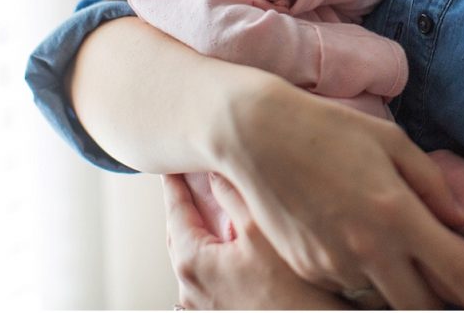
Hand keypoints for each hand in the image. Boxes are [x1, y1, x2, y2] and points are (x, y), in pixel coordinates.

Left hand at [163, 173, 350, 309]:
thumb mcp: (260, 231)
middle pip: (181, 233)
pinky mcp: (217, 312)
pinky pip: (207, 274)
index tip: (171, 166)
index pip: (175, 211)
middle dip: (187, 205)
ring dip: (203, 230)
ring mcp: (201, 304)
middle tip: (190, 179)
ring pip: (195, 254)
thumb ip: (233, 196)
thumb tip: (216, 172)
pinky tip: (230, 242)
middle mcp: (190, 287)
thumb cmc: (291, 295)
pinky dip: (214, 253)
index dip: (174, 183)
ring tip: (213, 207)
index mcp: (192, 262)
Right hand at [214, 85, 463, 308]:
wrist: (257, 136)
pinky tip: (354, 241)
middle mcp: (369, 249)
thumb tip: (459, 221)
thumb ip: (432, 184)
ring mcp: (335, 265)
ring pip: (382, 301)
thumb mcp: (390, 142)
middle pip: (421, 308)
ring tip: (392, 252)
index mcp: (398, 214)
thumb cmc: (329, 129)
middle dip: (440, 305)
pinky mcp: (308, 269)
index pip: (458, 274)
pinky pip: (348, 288)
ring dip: (398, 288)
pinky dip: (363, 278)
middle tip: (445, 285)